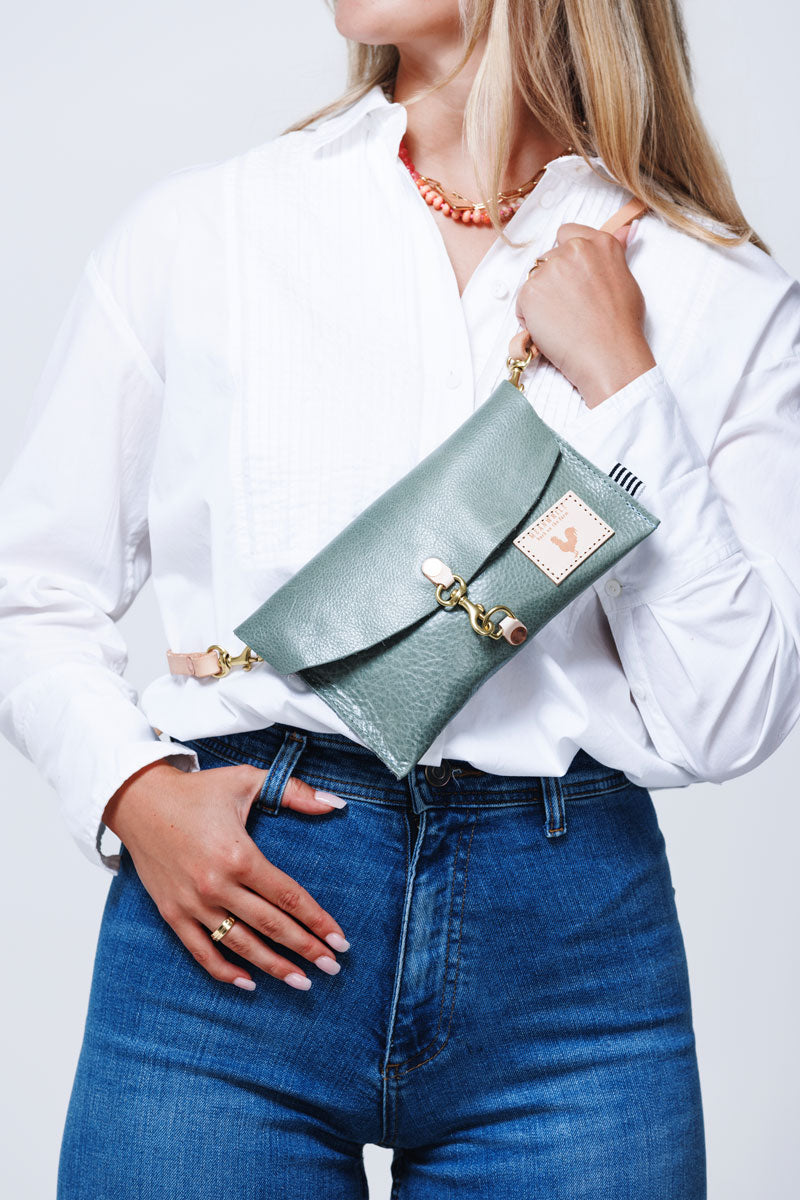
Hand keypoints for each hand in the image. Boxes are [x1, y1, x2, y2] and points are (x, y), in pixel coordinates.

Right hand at [101, 758, 350, 991]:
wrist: (139, 800)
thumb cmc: (197, 790)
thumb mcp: (247, 780)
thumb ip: (295, 792)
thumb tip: (336, 804)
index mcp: (238, 855)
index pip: (288, 896)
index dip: (317, 921)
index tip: (340, 941)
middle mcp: (216, 885)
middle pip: (271, 926)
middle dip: (306, 950)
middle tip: (333, 968)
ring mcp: (193, 903)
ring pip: (241, 945)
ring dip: (273, 967)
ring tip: (302, 983)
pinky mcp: (172, 913)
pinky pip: (201, 951)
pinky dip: (225, 971)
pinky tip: (249, 983)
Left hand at [515, 220, 655, 407]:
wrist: (609, 355)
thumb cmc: (621, 325)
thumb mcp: (625, 279)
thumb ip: (614, 254)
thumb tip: (625, 230)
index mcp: (599, 243)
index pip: (567, 234)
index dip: (565, 256)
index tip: (571, 275)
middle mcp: (574, 249)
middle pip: (548, 259)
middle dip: (553, 280)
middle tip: (569, 307)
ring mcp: (550, 269)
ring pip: (534, 280)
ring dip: (541, 299)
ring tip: (562, 322)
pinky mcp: (531, 291)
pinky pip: (522, 302)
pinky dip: (530, 317)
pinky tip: (551, 330)